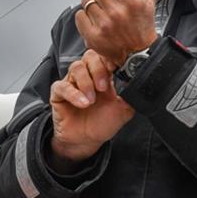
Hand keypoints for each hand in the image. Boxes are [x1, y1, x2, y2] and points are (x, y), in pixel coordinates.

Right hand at [49, 50, 133, 167]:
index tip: (115, 69)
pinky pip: (61, 86)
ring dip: (86, 82)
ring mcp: (72, 82)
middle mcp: (88, 76)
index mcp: (104, 76)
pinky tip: (82, 103)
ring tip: (92, 100)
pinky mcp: (58, 94)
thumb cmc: (102, 123)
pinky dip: (73, 93)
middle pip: (90, 56)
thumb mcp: (123, 111)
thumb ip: (130, 96)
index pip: (105, 56)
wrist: (86, 141)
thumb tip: (138, 85)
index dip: (109, 59)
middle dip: (98, 69)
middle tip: (104, 87)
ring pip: (76, 67)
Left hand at [75, 0, 157, 65]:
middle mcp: (118, 12)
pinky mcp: (93, 37)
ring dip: (94, 4)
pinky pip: (79, 15)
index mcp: (133, 0)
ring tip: (105, 12)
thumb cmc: (142, 24)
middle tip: (110, 1)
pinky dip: (86, 17)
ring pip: (86, 0)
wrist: (139, 53)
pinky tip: (97, 21)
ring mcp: (104, 25)